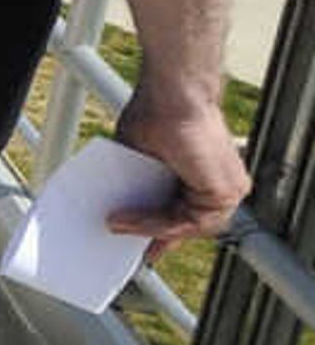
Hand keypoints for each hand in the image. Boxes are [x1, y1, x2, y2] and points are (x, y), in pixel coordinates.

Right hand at [108, 89, 249, 245]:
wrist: (173, 95)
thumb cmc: (157, 114)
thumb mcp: (139, 158)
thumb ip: (137, 185)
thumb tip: (117, 207)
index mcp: (205, 173)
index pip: (187, 213)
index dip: (163, 232)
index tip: (144, 248)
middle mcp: (222, 183)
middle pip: (188, 223)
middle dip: (152, 234)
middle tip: (122, 240)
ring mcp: (228, 188)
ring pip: (188, 226)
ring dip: (149, 229)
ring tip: (116, 223)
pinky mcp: (225, 192)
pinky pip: (190, 222)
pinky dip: (157, 225)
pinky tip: (130, 220)